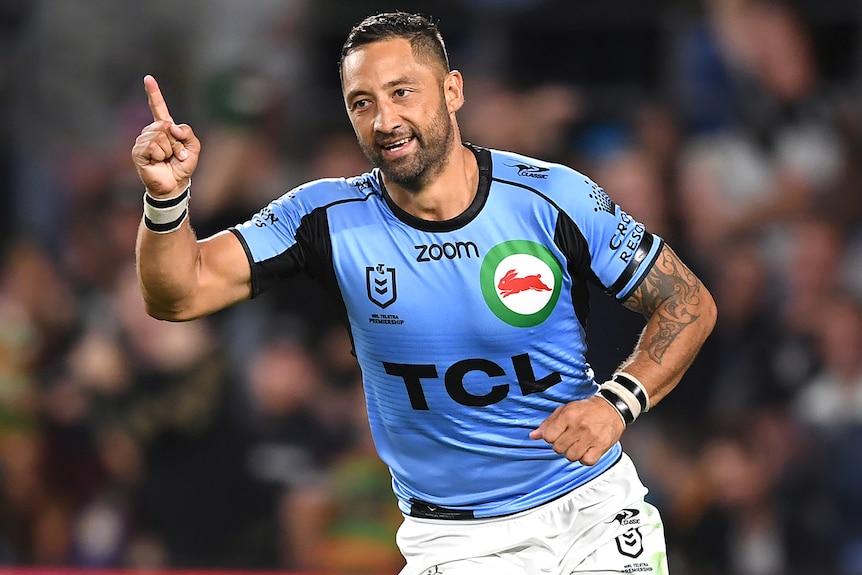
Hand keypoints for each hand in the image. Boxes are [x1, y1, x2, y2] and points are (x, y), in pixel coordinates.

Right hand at [131, 75, 199, 196]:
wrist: (175, 185)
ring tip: (167, 159)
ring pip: (159, 136)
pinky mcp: (138, 152)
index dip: (154, 93)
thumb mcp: (193, 148)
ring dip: (169, 150)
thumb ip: (188, 133)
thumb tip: (171, 127)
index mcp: (164, 128)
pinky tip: (158, 162)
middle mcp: (151, 132)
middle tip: (176, 155)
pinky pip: (153, 145)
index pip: (158, 108)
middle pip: (164, 125)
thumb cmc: (182, 167)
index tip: (148, 78)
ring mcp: (143, 141)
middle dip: (176, 141)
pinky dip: (161, 154)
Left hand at [529, 395, 624, 464]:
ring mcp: (591, 437)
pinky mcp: (602, 446)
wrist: (612, 408)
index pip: (549, 436)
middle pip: (558, 448)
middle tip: (568, 439)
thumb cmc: (587, 409)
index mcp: (568, 415)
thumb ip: (548, 423)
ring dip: (572, 453)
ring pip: (571, 456)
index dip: (550, 438)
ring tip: (577, 444)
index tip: (556, 435)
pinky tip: (586, 450)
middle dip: (561, 445)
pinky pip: (587, 461)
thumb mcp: (565, 410)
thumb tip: (533, 436)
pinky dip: (585, 458)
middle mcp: (579, 426)